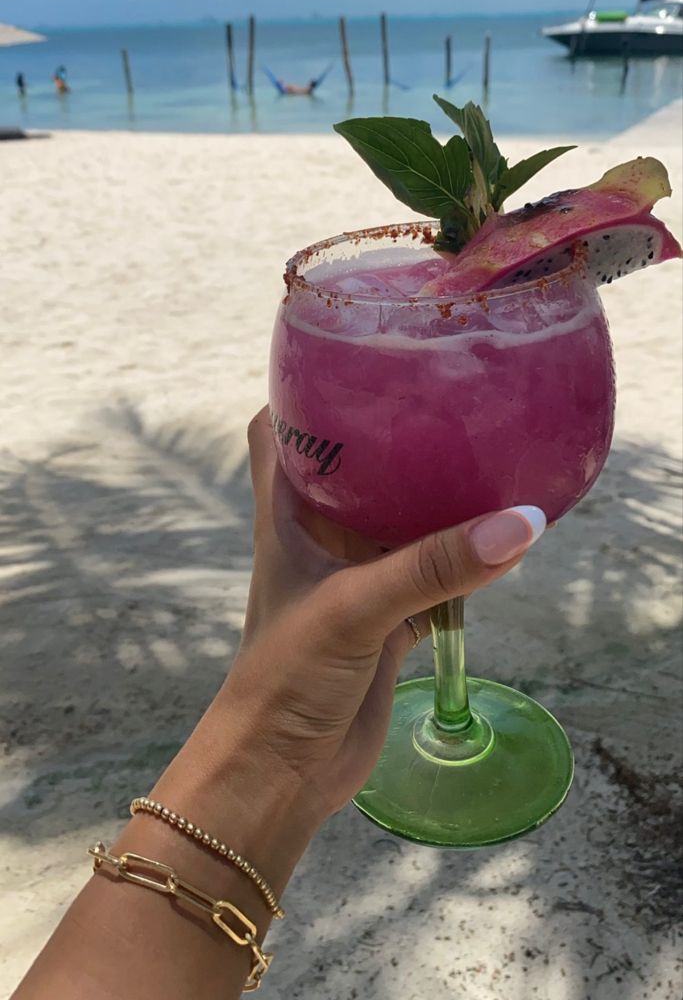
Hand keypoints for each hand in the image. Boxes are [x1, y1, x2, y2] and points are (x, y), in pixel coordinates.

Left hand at [221, 409, 541, 822]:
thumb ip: (431, 567)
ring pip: (398, 521)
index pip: (278, 428)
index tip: (356, 357)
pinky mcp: (385, 619)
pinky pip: (431, 575)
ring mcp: (353, 577)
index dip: (304, 390)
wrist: (279, 773)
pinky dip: (461, 562)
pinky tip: (501, 541)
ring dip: (436, 501)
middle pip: (353, 466)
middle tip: (449, 398)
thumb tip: (519, 523)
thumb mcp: (353, 610)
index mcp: (286, 513)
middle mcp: (318, 536)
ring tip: (488, 456)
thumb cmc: (285, 677)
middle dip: (393, 437)